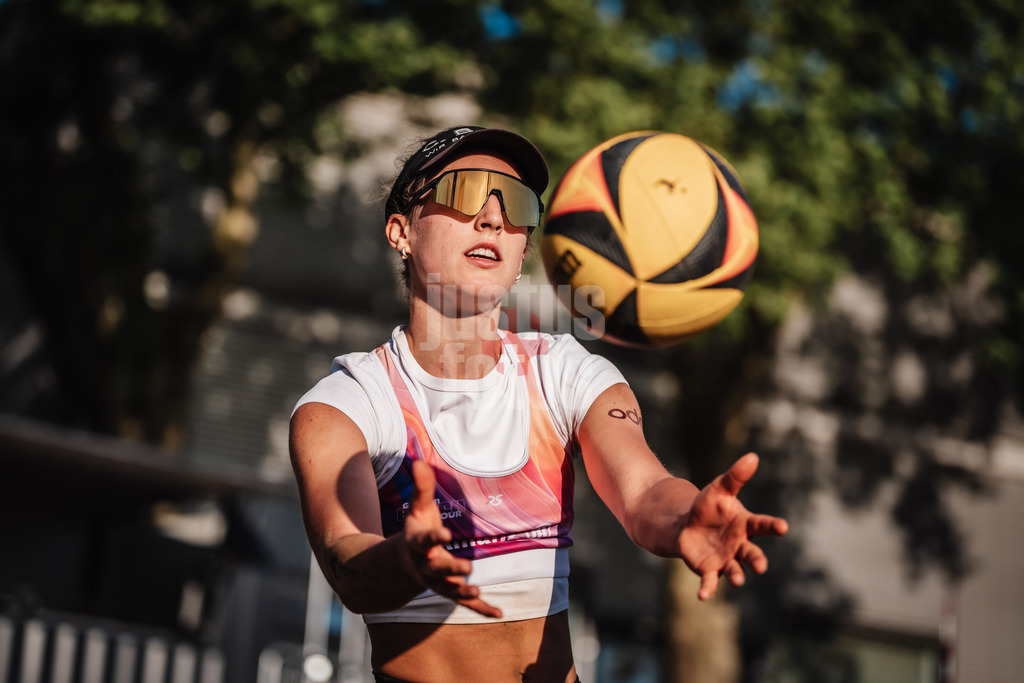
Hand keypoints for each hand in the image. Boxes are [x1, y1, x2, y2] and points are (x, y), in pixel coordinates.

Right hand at [399, 460, 501, 617]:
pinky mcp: (450, 592)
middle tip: (466, 568)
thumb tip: (419, 460)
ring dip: (463, 592)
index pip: (426, 539)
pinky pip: (466, 604)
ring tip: (476, 591)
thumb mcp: (417, 509)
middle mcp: (427, 566)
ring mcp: (438, 582)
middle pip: (439, 569)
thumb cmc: (417, 530)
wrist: (403, 566)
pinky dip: (481, 609)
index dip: (435, 536)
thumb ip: (421, 487)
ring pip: (450, 590)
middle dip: (451, 569)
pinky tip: (498, 613)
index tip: (445, 533)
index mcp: (419, 544)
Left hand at [677, 453, 788, 600]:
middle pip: (752, 553)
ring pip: (735, 570)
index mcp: (745, 525)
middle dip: (757, 560)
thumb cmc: (708, 507)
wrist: (687, 524)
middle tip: (761, 566)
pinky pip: (710, 581)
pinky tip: (703, 597)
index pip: (762, 525)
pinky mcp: (710, 570)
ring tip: (738, 579)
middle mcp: (739, 545)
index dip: (772, 526)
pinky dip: (708, 589)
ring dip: (737, 575)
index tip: (783, 526)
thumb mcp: (719, 489)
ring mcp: (726, 559)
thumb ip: (735, 476)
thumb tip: (753, 456)